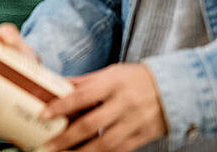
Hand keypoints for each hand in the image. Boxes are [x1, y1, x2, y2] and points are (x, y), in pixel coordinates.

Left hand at [40, 63, 166, 151]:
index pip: (82, 95)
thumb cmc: (135, 78)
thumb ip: (86, 81)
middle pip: (91, 124)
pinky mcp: (141, 137)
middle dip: (68, 138)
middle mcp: (122, 104)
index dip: (62, 106)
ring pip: (105, 143)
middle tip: (49, 145)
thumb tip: (59, 84)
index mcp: (112, 83)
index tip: (44, 115)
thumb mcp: (110, 73)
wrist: (173, 89)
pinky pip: (119, 151)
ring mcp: (133, 123)